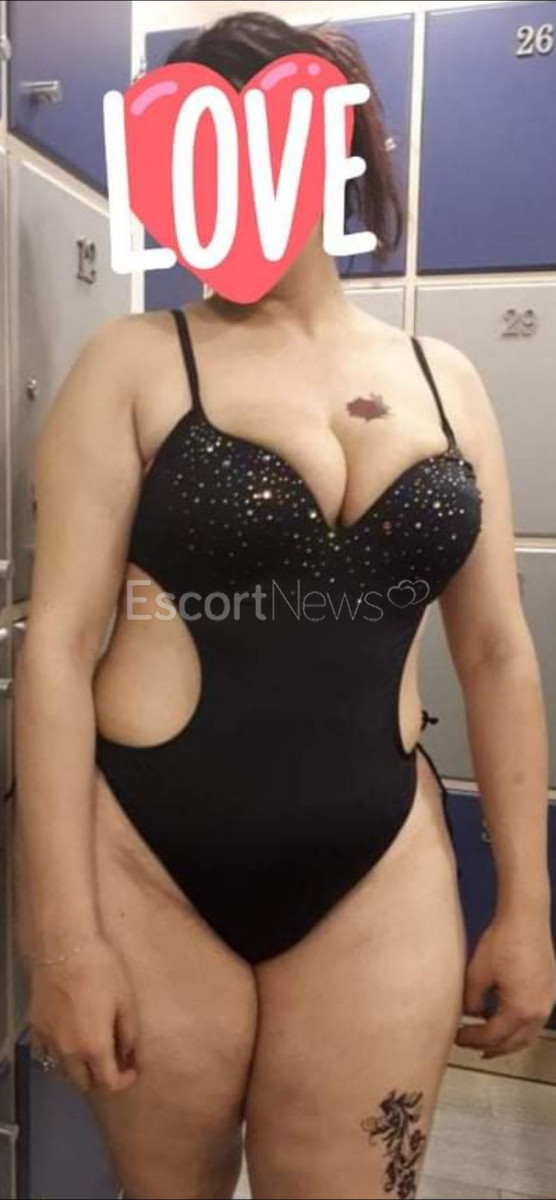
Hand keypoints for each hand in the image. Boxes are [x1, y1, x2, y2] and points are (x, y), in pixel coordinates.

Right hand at [29, 932, 139, 1092]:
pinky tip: (71, 1040)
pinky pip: (48, 1053)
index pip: (108, 1083)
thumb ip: (129, 1035)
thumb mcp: (126, 1001)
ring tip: (93, 1050)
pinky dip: (61, 1055)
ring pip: (64, 1071)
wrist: (65, 948)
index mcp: (94, 1047)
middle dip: (101, 1078)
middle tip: (114, 1061)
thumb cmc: (102, 972)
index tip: (131, 1070)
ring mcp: (49, 1041)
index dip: (123, 1082)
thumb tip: (128, 1056)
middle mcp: (69, 1052)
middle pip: (84, 1083)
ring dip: (80, 1069)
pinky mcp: (36, 1028)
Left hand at [456, 911, 555, 1058]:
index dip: (471, 1039)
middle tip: (470, 1046)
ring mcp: (547, 1003)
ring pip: (527, 1036)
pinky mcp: (549, 992)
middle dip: (490, 1047)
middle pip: (513, 1043)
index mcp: (520, 1010)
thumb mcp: (477, 973)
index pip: (492, 1037)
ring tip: (488, 1043)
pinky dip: (519, 1028)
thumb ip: (470, 1001)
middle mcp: (539, 1012)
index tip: (457, 1037)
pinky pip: (534, 1021)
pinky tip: (505, 1020)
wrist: (526, 917)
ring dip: (507, 1042)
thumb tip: (469, 1014)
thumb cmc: (503, 940)